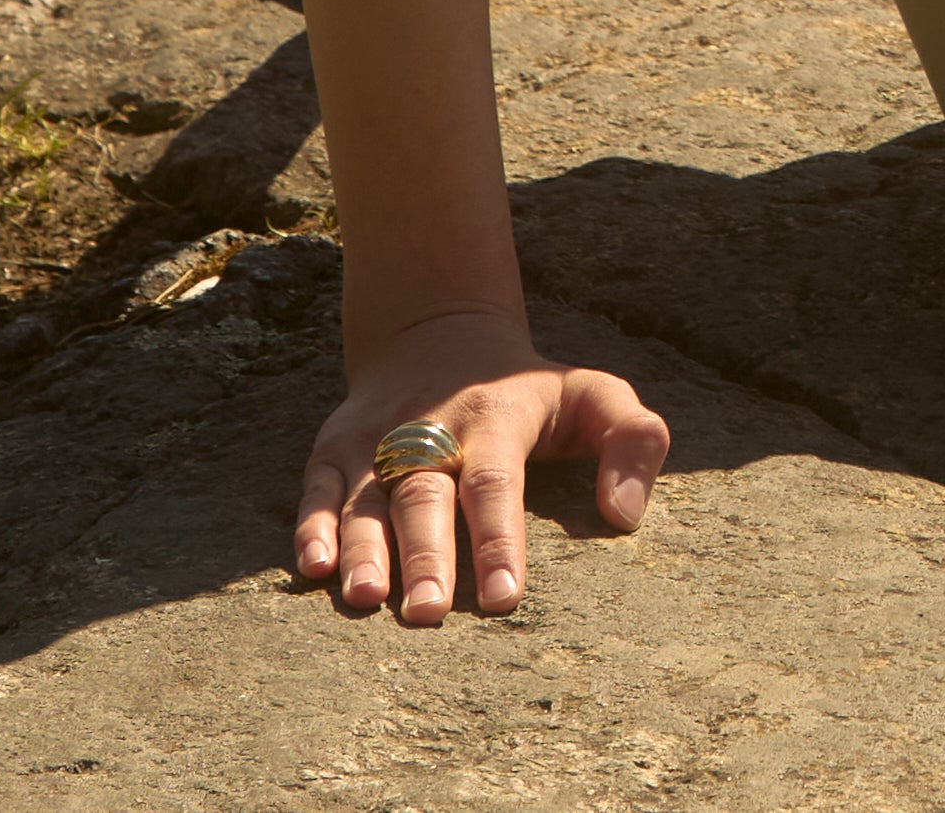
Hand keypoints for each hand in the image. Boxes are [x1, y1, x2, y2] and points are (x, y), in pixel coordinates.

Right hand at [293, 308, 669, 622]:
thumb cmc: (528, 388)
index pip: (496, 484)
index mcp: (496, 419)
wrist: (438, 329)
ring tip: (364, 599)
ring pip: (367, 497)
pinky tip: (313, 568)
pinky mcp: (337, 444)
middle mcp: (431, 429)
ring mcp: (378, 437)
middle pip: (426, 495)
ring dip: (363, 549)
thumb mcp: (594, 394)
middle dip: (426, 556)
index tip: (503, 600)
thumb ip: (633, 441)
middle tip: (427, 614)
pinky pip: (319, 486)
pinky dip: (312, 524)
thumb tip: (623, 515)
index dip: (498, 542)